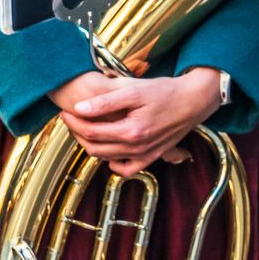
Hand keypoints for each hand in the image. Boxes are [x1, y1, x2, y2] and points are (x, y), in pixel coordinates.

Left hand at [59, 68, 221, 176]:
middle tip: (71, 119)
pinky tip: (109, 151)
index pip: (90, 131)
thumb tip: (80, 108)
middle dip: (77, 134)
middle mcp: (137, 148)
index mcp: (131, 131)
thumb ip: (105, 101)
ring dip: (91, 145)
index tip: (65, 110)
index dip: (73, 121)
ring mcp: (145, 155)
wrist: (193, 101)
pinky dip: (114, 163)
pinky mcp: (152, 156)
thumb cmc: (165, 92)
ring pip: (107, 158)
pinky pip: (128, 169)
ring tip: (85, 129)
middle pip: (94, 147)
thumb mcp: (134, 90)